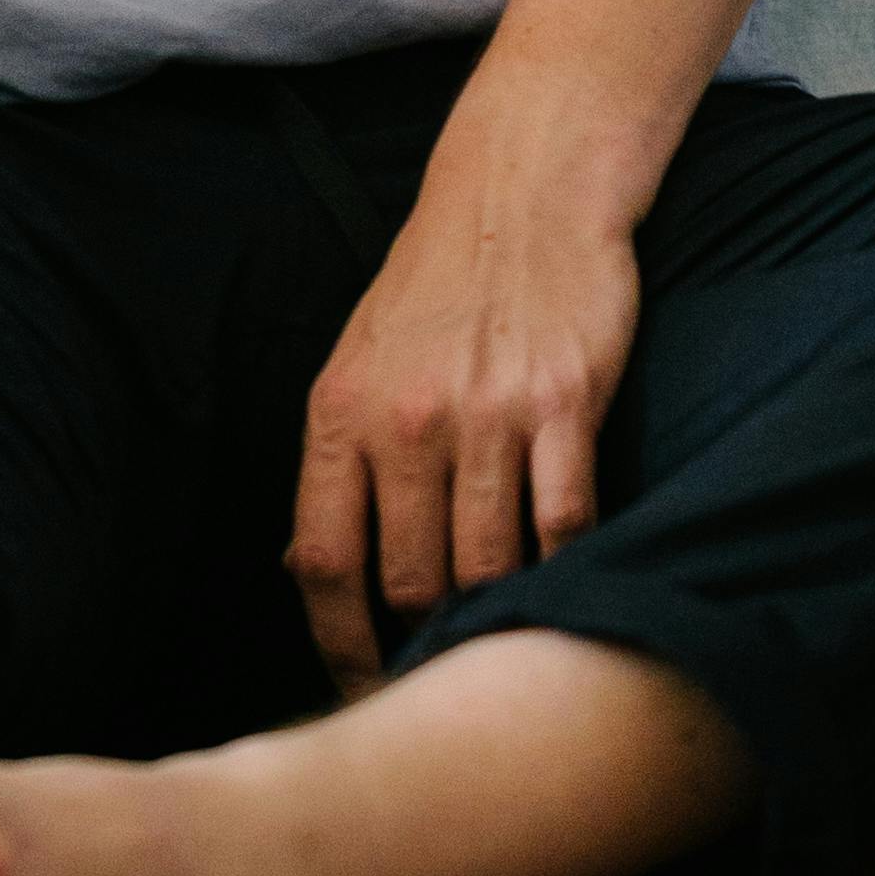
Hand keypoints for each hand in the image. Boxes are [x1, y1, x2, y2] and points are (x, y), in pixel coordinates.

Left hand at [287, 120, 643, 687]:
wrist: (525, 187)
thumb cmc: (437, 284)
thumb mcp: (358, 360)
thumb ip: (340, 464)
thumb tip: (308, 571)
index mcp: (341, 411)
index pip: (322, 561)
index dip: (338, 645)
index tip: (361, 687)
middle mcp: (407, 419)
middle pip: (411, 582)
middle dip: (425, 644)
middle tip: (445, 676)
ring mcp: (489, 413)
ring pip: (489, 565)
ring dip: (497, 615)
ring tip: (505, 642)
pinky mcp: (566, 403)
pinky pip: (565, 523)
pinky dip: (565, 567)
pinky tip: (566, 581)